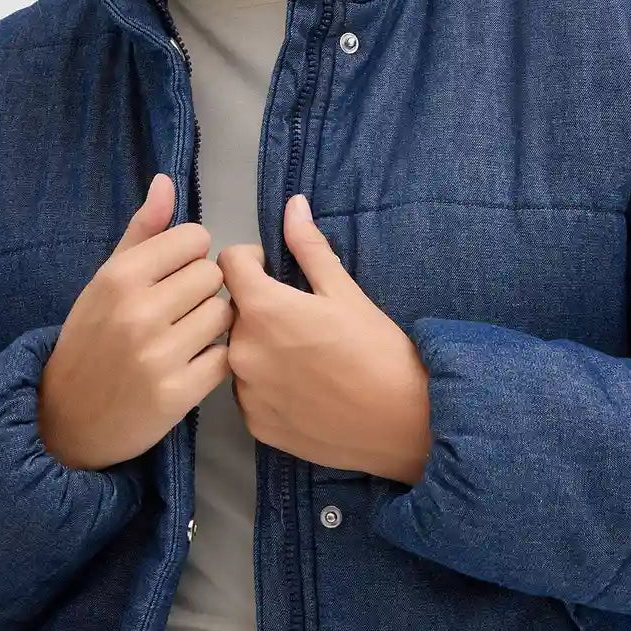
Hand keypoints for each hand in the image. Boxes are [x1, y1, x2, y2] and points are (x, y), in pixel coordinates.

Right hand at [37, 174, 234, 469]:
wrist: (66, 418)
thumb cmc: (91, 338)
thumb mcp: (106, 280)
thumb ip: (142, 231)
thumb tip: (167, 181)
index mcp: (120, 277)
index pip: (194, 238)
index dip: (190, 255)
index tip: (173, 274)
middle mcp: (138, 312)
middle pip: (212, 275)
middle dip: (201, 290)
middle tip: (179, 309)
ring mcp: (158, 355)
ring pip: (223, 314)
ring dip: (212, 324)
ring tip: (185, 335)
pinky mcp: (177, 395)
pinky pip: (225, 357)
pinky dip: (214, 360)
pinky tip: (191, 363)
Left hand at [217, 194, 431, 484]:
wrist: (402, 422)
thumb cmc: (377, 348)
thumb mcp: (344, 291)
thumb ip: (309, 246)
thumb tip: (293, 204)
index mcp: (261, 309)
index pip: (228, 263)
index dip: (252, 259)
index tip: (276, 269)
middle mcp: (241, 351)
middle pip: (233, 310)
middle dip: (259, 305)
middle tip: (302, 317)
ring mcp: (245, 393)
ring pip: (240, 352)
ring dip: (260, 345)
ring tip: (304, 356)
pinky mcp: (256, 425)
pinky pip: (249, 391)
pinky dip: (267, 384)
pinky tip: (303, 388)